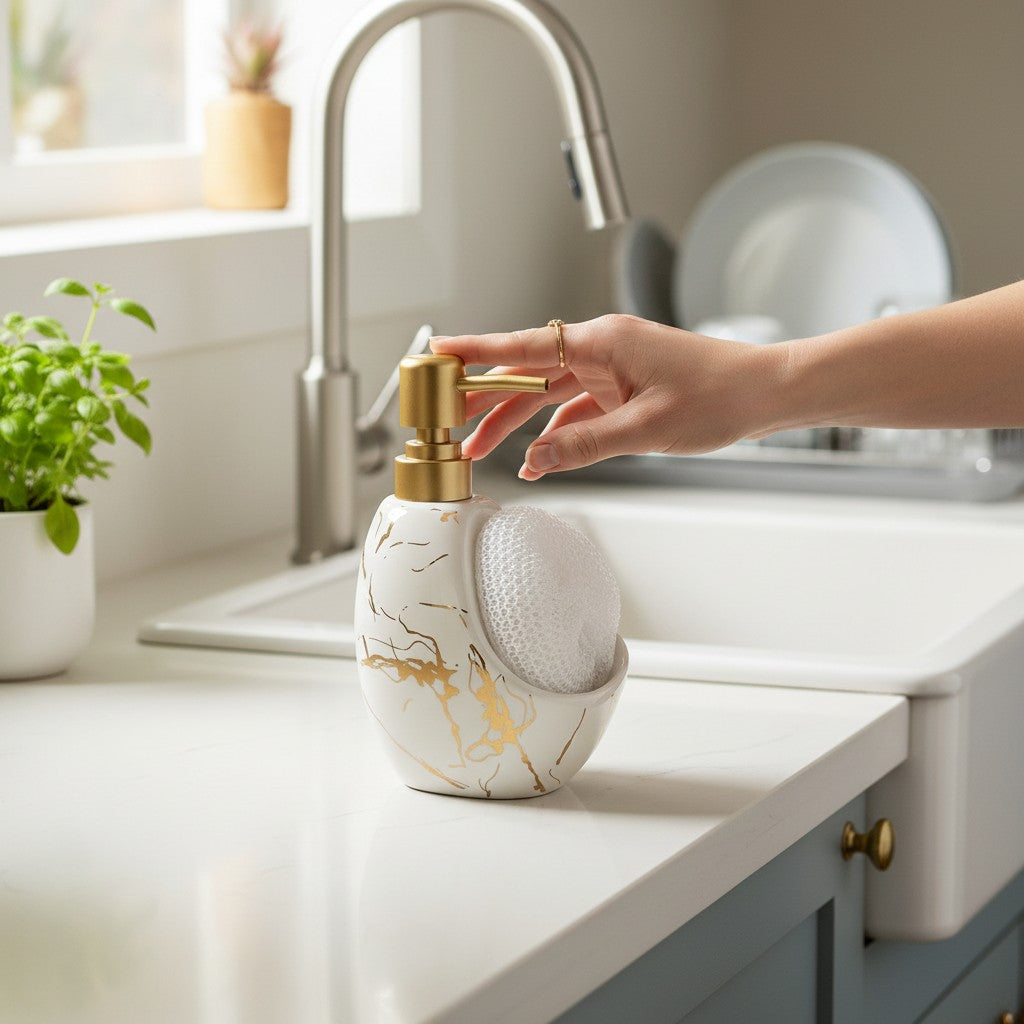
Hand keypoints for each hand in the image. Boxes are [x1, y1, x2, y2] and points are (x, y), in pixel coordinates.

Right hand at [431, 314, 779, 479]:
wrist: (764, 392)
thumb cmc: (718, 396)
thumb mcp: (646, 428)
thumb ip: (585, 444)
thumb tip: (535, 459)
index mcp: (602, 343)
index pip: (523, 347)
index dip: (476, 353)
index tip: (438, 352)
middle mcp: (601, 348)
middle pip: (526, 370)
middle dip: (482, 396)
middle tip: (444, 416)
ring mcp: (611, 367)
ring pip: (546, 392)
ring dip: (514, 421)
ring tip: (478, 450)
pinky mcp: (623, 386)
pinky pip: (575, 408)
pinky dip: (554, 432)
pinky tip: (536, 458)